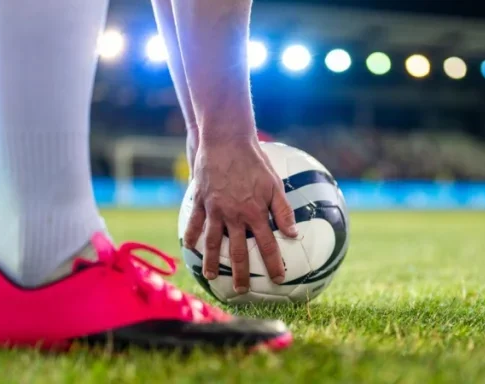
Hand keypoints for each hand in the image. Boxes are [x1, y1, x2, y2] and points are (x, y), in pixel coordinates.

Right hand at [184, 137, 297, 292]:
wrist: (226, 141)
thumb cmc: (254, 161)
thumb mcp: (274, 184)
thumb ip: (283, 210)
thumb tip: (294, 234)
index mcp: (255, 213)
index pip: (267, 245)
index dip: (273, 264)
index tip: (279, 279)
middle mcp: (234, 216)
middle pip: (237, 252)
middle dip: (241, 274)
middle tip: (242, 291)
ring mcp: (214, 210)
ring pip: (212, 242)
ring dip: (212, 262)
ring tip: (212, 277)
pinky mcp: (201, 200)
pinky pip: (194, 222)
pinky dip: (191, 236)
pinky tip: (190, 248)